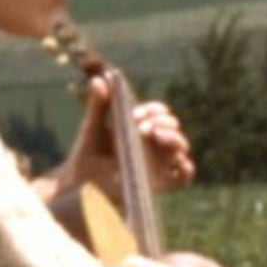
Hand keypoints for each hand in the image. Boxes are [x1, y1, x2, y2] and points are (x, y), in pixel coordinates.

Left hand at [57, 81, 198, 203]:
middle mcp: (153, 145)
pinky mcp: (162, 184)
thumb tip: (100, 79)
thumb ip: (98, 106)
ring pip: (181, 147)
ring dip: (174, 138)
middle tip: (143, 126)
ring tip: (156, 136)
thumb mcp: (92, 129)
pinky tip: (176, 160)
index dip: (154, 110)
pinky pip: (184, 176)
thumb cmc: (86, 157)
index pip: (158, 114)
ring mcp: (159, 164)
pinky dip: (186, 168)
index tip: (138, 113)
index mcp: (140, 128)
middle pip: (172, 127)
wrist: (81, 187)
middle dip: (162, 122)